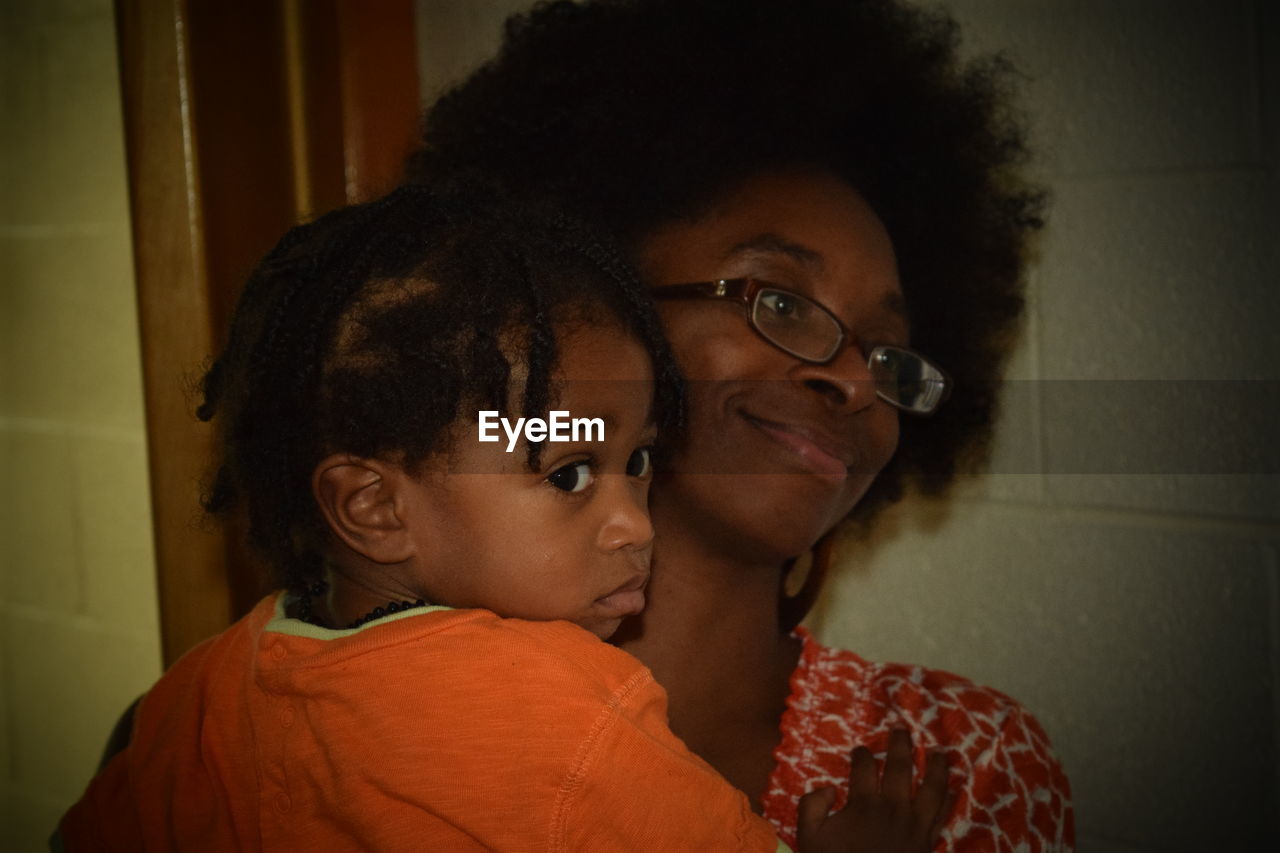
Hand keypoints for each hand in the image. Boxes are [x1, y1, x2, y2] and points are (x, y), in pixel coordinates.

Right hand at [796, 728, 951, 852]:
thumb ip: (811, 807)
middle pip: (900, 766)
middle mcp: (893, 807)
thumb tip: (829, 788)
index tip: (860, 750)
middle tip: (902, 730)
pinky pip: (943, 814)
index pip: (864, 767)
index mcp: (863, 804)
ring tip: (938, 752)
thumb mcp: (809, 838)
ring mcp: (915, 824)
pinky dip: (949, 798)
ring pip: (932, 786)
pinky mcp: (928, 841)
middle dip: (900, 744)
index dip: (861, 754)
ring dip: (936, 766)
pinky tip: (951, 789)